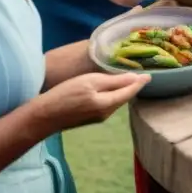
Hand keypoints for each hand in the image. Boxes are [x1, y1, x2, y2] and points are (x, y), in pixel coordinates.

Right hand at [33, 72, 149, 135]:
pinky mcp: (88, 118)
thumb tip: (135, 78)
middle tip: (141, 74)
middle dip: (133, 87)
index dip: (140, 82)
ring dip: (122, 91)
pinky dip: (111, 95)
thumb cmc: (65, 95)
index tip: (150, 75)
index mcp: (109, 104)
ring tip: (128, 79)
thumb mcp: (91, 82)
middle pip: (124, 97)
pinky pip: (106, 104)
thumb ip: (114, 81)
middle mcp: (106, 113)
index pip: (130, 91)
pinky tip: (109, 88)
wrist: (41, 117)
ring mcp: (97, 117)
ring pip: (115, 101)